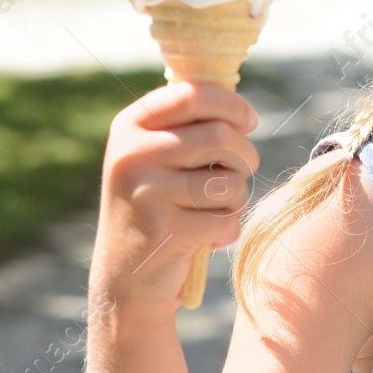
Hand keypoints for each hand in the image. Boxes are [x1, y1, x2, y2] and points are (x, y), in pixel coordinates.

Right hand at [90, 80, 259, 322]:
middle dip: (245, 156)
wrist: (124, 277)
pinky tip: (206, 238)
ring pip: (228, 181)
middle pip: (221, 137)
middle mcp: (132, 154)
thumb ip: (187, 127)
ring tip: (216, 209)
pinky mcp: (164, 230)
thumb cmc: (156, 206)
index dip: (233, 105)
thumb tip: (243, 113)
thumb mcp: (154, 157)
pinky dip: (227, 230)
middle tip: (240, 171)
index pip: (194, 94)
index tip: (248, 122)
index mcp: (130, 126)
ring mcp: (146, 192)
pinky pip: (226, 219)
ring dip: (237, 198)